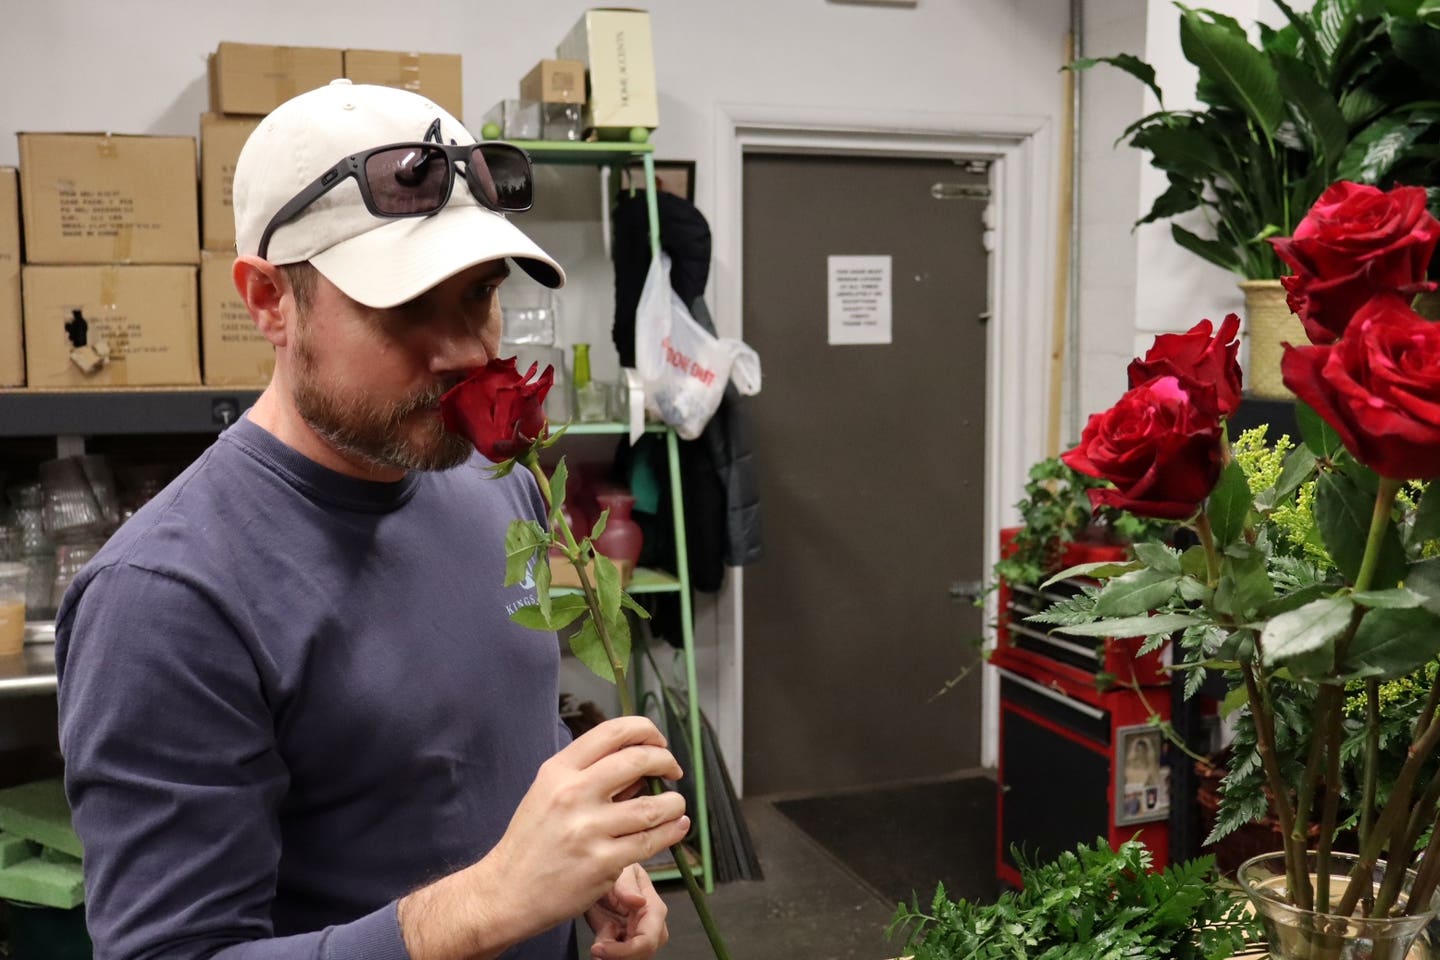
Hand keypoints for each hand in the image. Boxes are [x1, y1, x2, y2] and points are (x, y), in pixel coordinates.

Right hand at [399, 717, 687, 959]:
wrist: (506, 892)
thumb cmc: (531, 842)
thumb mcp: (548, 793)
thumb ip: (589, 776)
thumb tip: (639, 766)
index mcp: (559, 770)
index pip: (612, 732)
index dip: (645, 731)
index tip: (658, 741)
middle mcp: (573, 793)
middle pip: (638, 760)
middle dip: (666, 761)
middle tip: (673, 770)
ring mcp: (589, 829)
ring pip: (652, 806)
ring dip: (674, 802)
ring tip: (675, 804)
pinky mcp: (602, 863)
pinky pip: (649, 841)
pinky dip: (671, 831)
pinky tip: (677, 827)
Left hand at [586, 863, 668, 959]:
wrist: (601, 876)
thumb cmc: (613, 868)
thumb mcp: (618, 871)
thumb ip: (626, 886)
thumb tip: (639, 901)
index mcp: (654, 908)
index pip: (647, 939)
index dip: (625, 951)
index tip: (599, 948)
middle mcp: (651, 925)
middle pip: (642, 953)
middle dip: (619, 956)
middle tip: (596, 949)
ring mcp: (640, 935)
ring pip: (632, 957)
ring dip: (612, 956)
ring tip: (597, 944)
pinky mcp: (628, 942)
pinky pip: (622, 957)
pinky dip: (608, 955)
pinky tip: (599, 945)